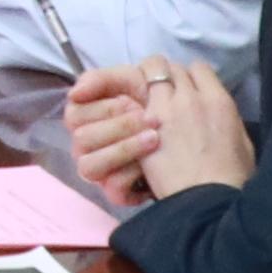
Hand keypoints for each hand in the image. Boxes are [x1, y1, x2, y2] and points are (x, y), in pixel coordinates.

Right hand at [61, 66, 161, 205]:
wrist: (197, 146)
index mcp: (88, 120)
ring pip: (89, 166)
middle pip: (82, 138)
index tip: (129, 102)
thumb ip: (106, 78)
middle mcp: (89, 147)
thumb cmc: (163, 109)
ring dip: (125, 147)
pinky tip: (154, 166)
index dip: (102, 107)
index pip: (74, 113)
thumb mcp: (139, 83)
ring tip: (156, 138)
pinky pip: (113, 187)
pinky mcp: (117, 193)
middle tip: (149, 118)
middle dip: (119, 125)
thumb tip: (75, 93)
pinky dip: (134, 173)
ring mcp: (101, 172)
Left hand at [127, 59, 253, 194]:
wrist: (206, 200)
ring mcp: (166, 108)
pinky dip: (132, 99)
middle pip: (173, 68)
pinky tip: (132, 112)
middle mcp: (192, 97)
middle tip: (161, 91)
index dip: (191, 77)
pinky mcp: (145, 123)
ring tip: (143, 94)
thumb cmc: (231, 180)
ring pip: (150, 72)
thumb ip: (229, 120)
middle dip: (167, 76)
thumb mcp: (243, 144)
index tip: (187, 88)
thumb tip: (220, 113)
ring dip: (146, 81)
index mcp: (219, 102)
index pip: (200, 69)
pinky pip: (134, 96)